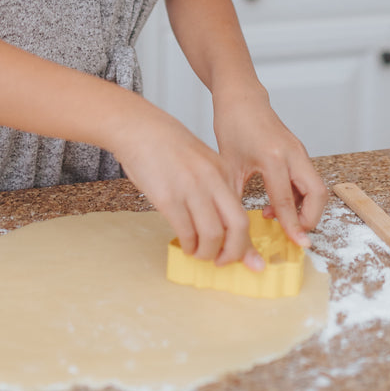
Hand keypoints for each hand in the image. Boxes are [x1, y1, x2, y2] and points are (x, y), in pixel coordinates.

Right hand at [112, 101, 264, 270]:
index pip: (244, 213)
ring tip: (199, 253)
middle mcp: (212, 180)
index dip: (247, 242)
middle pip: (238, 226)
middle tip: (224, 262)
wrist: (139, 128)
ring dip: (207, 253)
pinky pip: (186, 232)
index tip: (250, 260)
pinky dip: (188, 245)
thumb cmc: (167, 146)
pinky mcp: (168, 197)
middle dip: (235, 253)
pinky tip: (185, 244)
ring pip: (213, 235)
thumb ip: (213, 188)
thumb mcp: (200, 161)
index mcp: (223, 171)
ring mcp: (191, 189)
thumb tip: (221, 223)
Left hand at [212, 91, 328, 249]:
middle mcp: (292, 154)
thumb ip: (235, 197)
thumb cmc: (233, 126)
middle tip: (294, 233)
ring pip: (317, 187)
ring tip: (278, 217)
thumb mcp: (229, 165)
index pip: (286, 201)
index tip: (299, 245)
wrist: (242, 98)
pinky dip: (301, 196)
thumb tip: (234, 226)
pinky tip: (278, 203)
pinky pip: (309, 179)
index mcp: (273, 157)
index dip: (293, 226)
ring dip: (305, 208)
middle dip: (310, 218)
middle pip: (317, 194)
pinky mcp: (299, 151)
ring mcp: (299, 151)